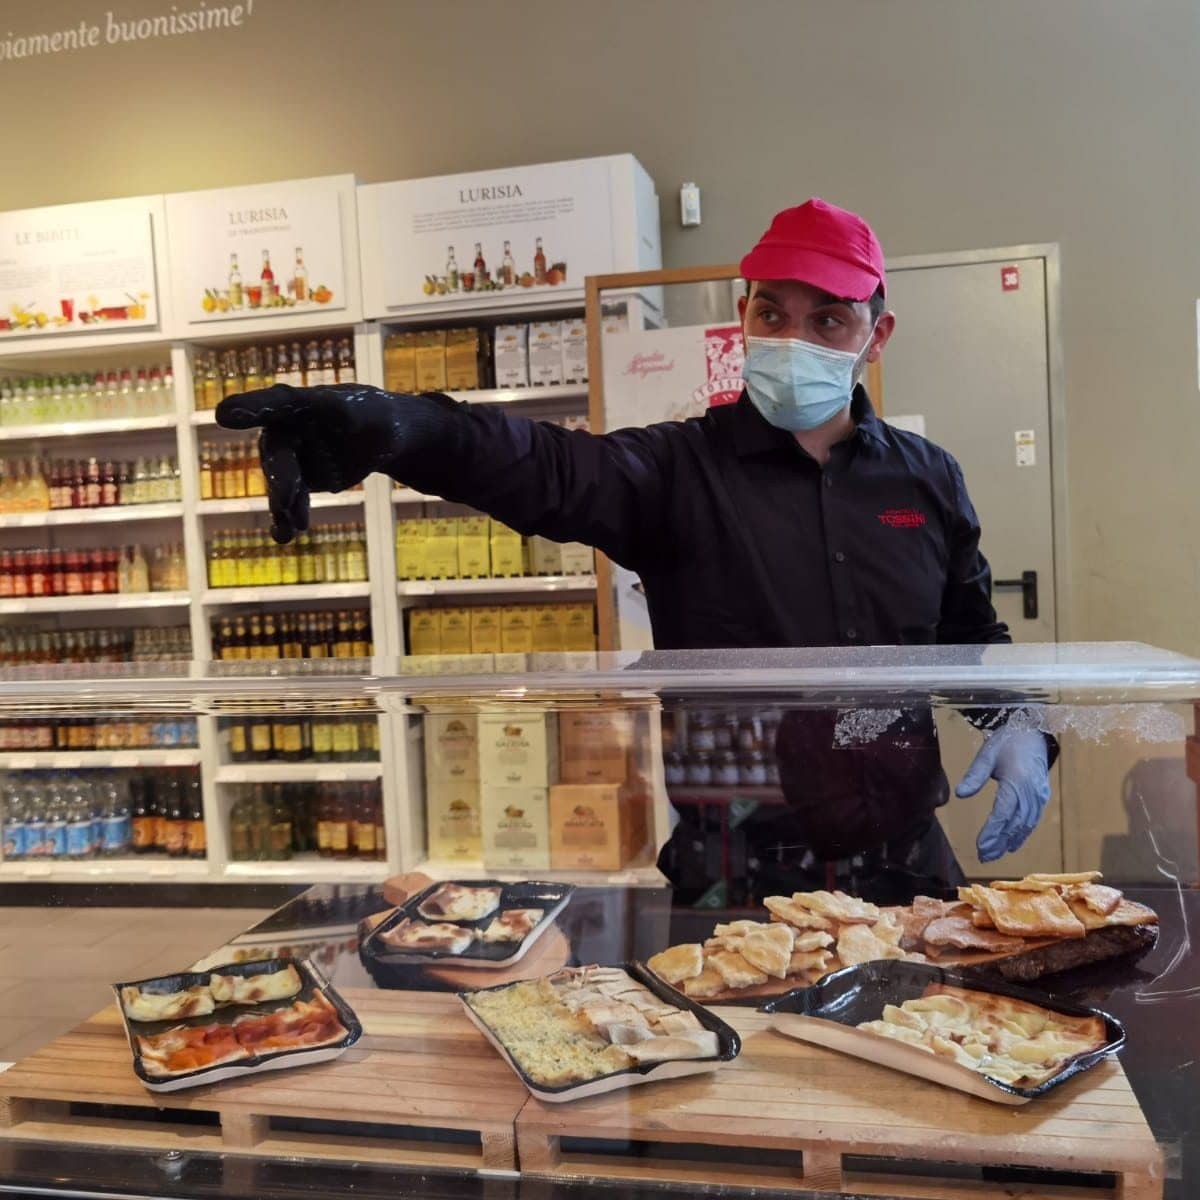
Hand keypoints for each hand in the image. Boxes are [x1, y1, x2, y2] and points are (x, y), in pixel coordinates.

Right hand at [216, 383, 419, 542]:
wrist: (383, 439)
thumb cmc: (373, 416)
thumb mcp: (363, 413)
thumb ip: (342, 411)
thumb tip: (322, 401)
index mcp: (297, 404)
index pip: (273, 404)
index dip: (250, 408)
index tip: (223, 416)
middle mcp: (285, 429)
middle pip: (278, 454)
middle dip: (280, 478)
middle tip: (284, 500)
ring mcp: (289, 458)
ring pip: (281, 483)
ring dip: (284, 506)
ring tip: (290, 529)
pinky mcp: (297, 482)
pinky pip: (287, 502)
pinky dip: (284, 519)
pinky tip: (281, 537)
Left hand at [955, 727, 1050, 862]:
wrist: (1033, 732)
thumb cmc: (1007, 742)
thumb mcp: (987, 754)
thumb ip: (974, 775)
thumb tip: (960, 794)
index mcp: (1017, 782)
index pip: (1003, 813)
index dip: (992, 832)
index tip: (980, 846)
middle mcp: (1031, 793)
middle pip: (1015, 825)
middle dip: (999, 843)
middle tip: (983, 857)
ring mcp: (1039, 796)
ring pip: (1025, 826)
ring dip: (1010, 842)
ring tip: (993, 855)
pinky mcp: (1042, 797)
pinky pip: (1032, 820)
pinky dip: (1022, 834)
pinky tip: (1011, 844)